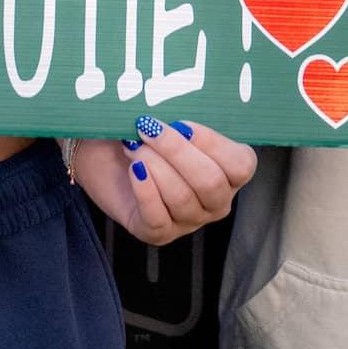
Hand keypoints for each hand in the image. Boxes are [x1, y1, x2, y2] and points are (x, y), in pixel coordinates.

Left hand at [72, 116, 256, 244]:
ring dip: (154, 165)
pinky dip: (145, 190)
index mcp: (229, 172)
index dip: (213, 143)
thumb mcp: (168, 119)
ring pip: (182, 198)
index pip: (241, 165)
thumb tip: (172, 119)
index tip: (181, 123)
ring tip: (133, 146)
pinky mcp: (159, 233)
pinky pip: (157, 218)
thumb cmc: (147, 134)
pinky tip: (133, 170)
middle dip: (176, 151)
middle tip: (147, 127)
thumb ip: (179, 115)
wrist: (107, 157)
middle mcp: (215, 201)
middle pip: (210, 182)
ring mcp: (189, 220)